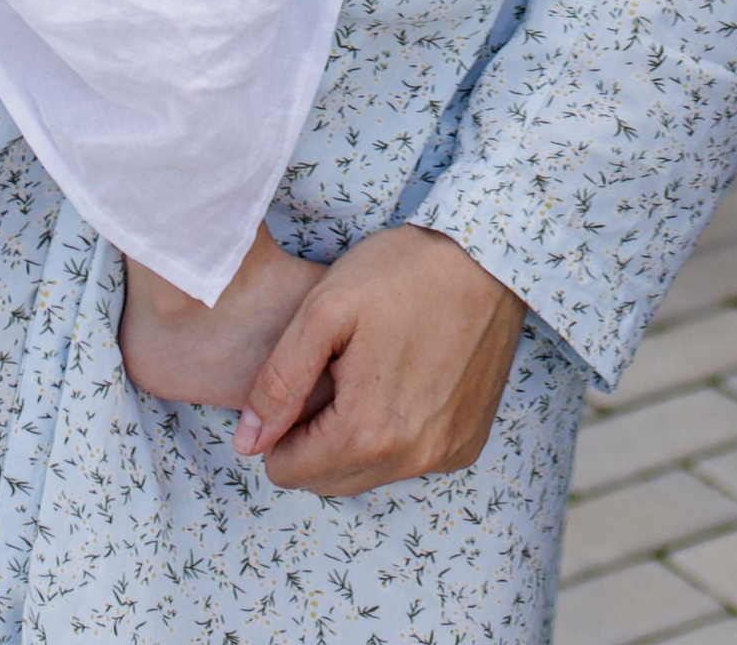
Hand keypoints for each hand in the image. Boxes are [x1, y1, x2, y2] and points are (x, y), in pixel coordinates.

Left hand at [239, 226, 524, 493]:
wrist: (489, 255)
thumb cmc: (403, 271)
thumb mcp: (325, 309)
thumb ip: (278, 381)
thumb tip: (247, 443)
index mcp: (366, 432)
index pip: (287, 470)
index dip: (282, 425)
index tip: (306, 377)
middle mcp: (410, 459)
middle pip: (326, 480)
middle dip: (315, 436)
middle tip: (335, 371)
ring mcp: (444, 455)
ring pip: (366, 474)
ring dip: (354, 438)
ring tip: (368, 371)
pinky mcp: (467, 444)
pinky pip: (408, 462)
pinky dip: (394, 434)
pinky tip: (403, 380)